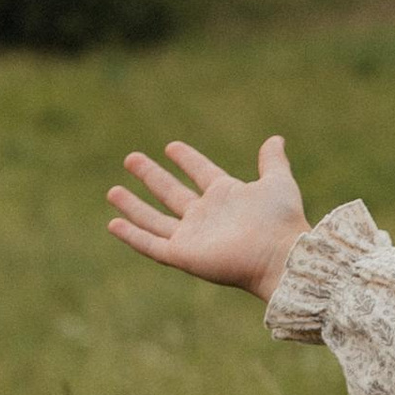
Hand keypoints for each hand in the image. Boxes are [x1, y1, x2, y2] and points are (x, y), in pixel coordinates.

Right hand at [107, 135, 308, 301]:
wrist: (280, 255)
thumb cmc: (282, 220)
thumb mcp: (277, 183)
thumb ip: (273, 161)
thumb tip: (276, 138)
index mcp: (227, 196)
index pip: (201, 173)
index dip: (188, 160)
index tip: (171, 146)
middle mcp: (207, 216)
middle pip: (172, 193)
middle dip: (152, 176)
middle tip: (131, 158)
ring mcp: (193, 237)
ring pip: (155, 219)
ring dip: (133, 206)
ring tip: (112, 191)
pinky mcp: (182, 255)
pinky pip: (150, 244)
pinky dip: (132, 235)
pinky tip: (113, 223)